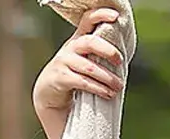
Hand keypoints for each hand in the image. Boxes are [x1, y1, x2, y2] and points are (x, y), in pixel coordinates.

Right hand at [33, 6, 123, 120]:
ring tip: (118, 86)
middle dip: (108, 51)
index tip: (115, 17)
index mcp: (78, 39)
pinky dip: (98, 88)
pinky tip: (107, 93)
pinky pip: (83, 82)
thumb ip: (96, 54)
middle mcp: (70, 47)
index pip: (88, 19)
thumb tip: (121, 58)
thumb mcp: (82, 59)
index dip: (101, 15)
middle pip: (90, 42)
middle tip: (120, 61)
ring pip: (89, 67)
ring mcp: (63, 62)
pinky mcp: (60, 78)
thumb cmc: (72, 75)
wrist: (48, 93)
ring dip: (107, 78)